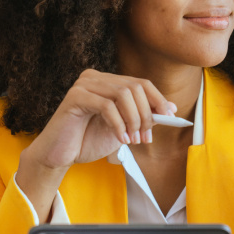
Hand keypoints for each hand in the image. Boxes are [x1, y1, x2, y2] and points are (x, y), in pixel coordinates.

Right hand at [26, 69, 173, 169]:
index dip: (158, 99)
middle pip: (135, 87)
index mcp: (109, 82)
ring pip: (123, 94)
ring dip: (134, 120)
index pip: (142, 83)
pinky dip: (119, 124)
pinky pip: (107, 106)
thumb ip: (145, 116)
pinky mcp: (75, 97)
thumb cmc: (91, 140)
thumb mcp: (126, 127)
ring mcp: (84, 85)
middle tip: (146, 136)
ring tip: (133, 139)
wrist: (62, 155)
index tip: (169, 117)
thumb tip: (171, 108)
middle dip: (146, 114)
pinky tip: (121, 139)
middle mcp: (96, 78)